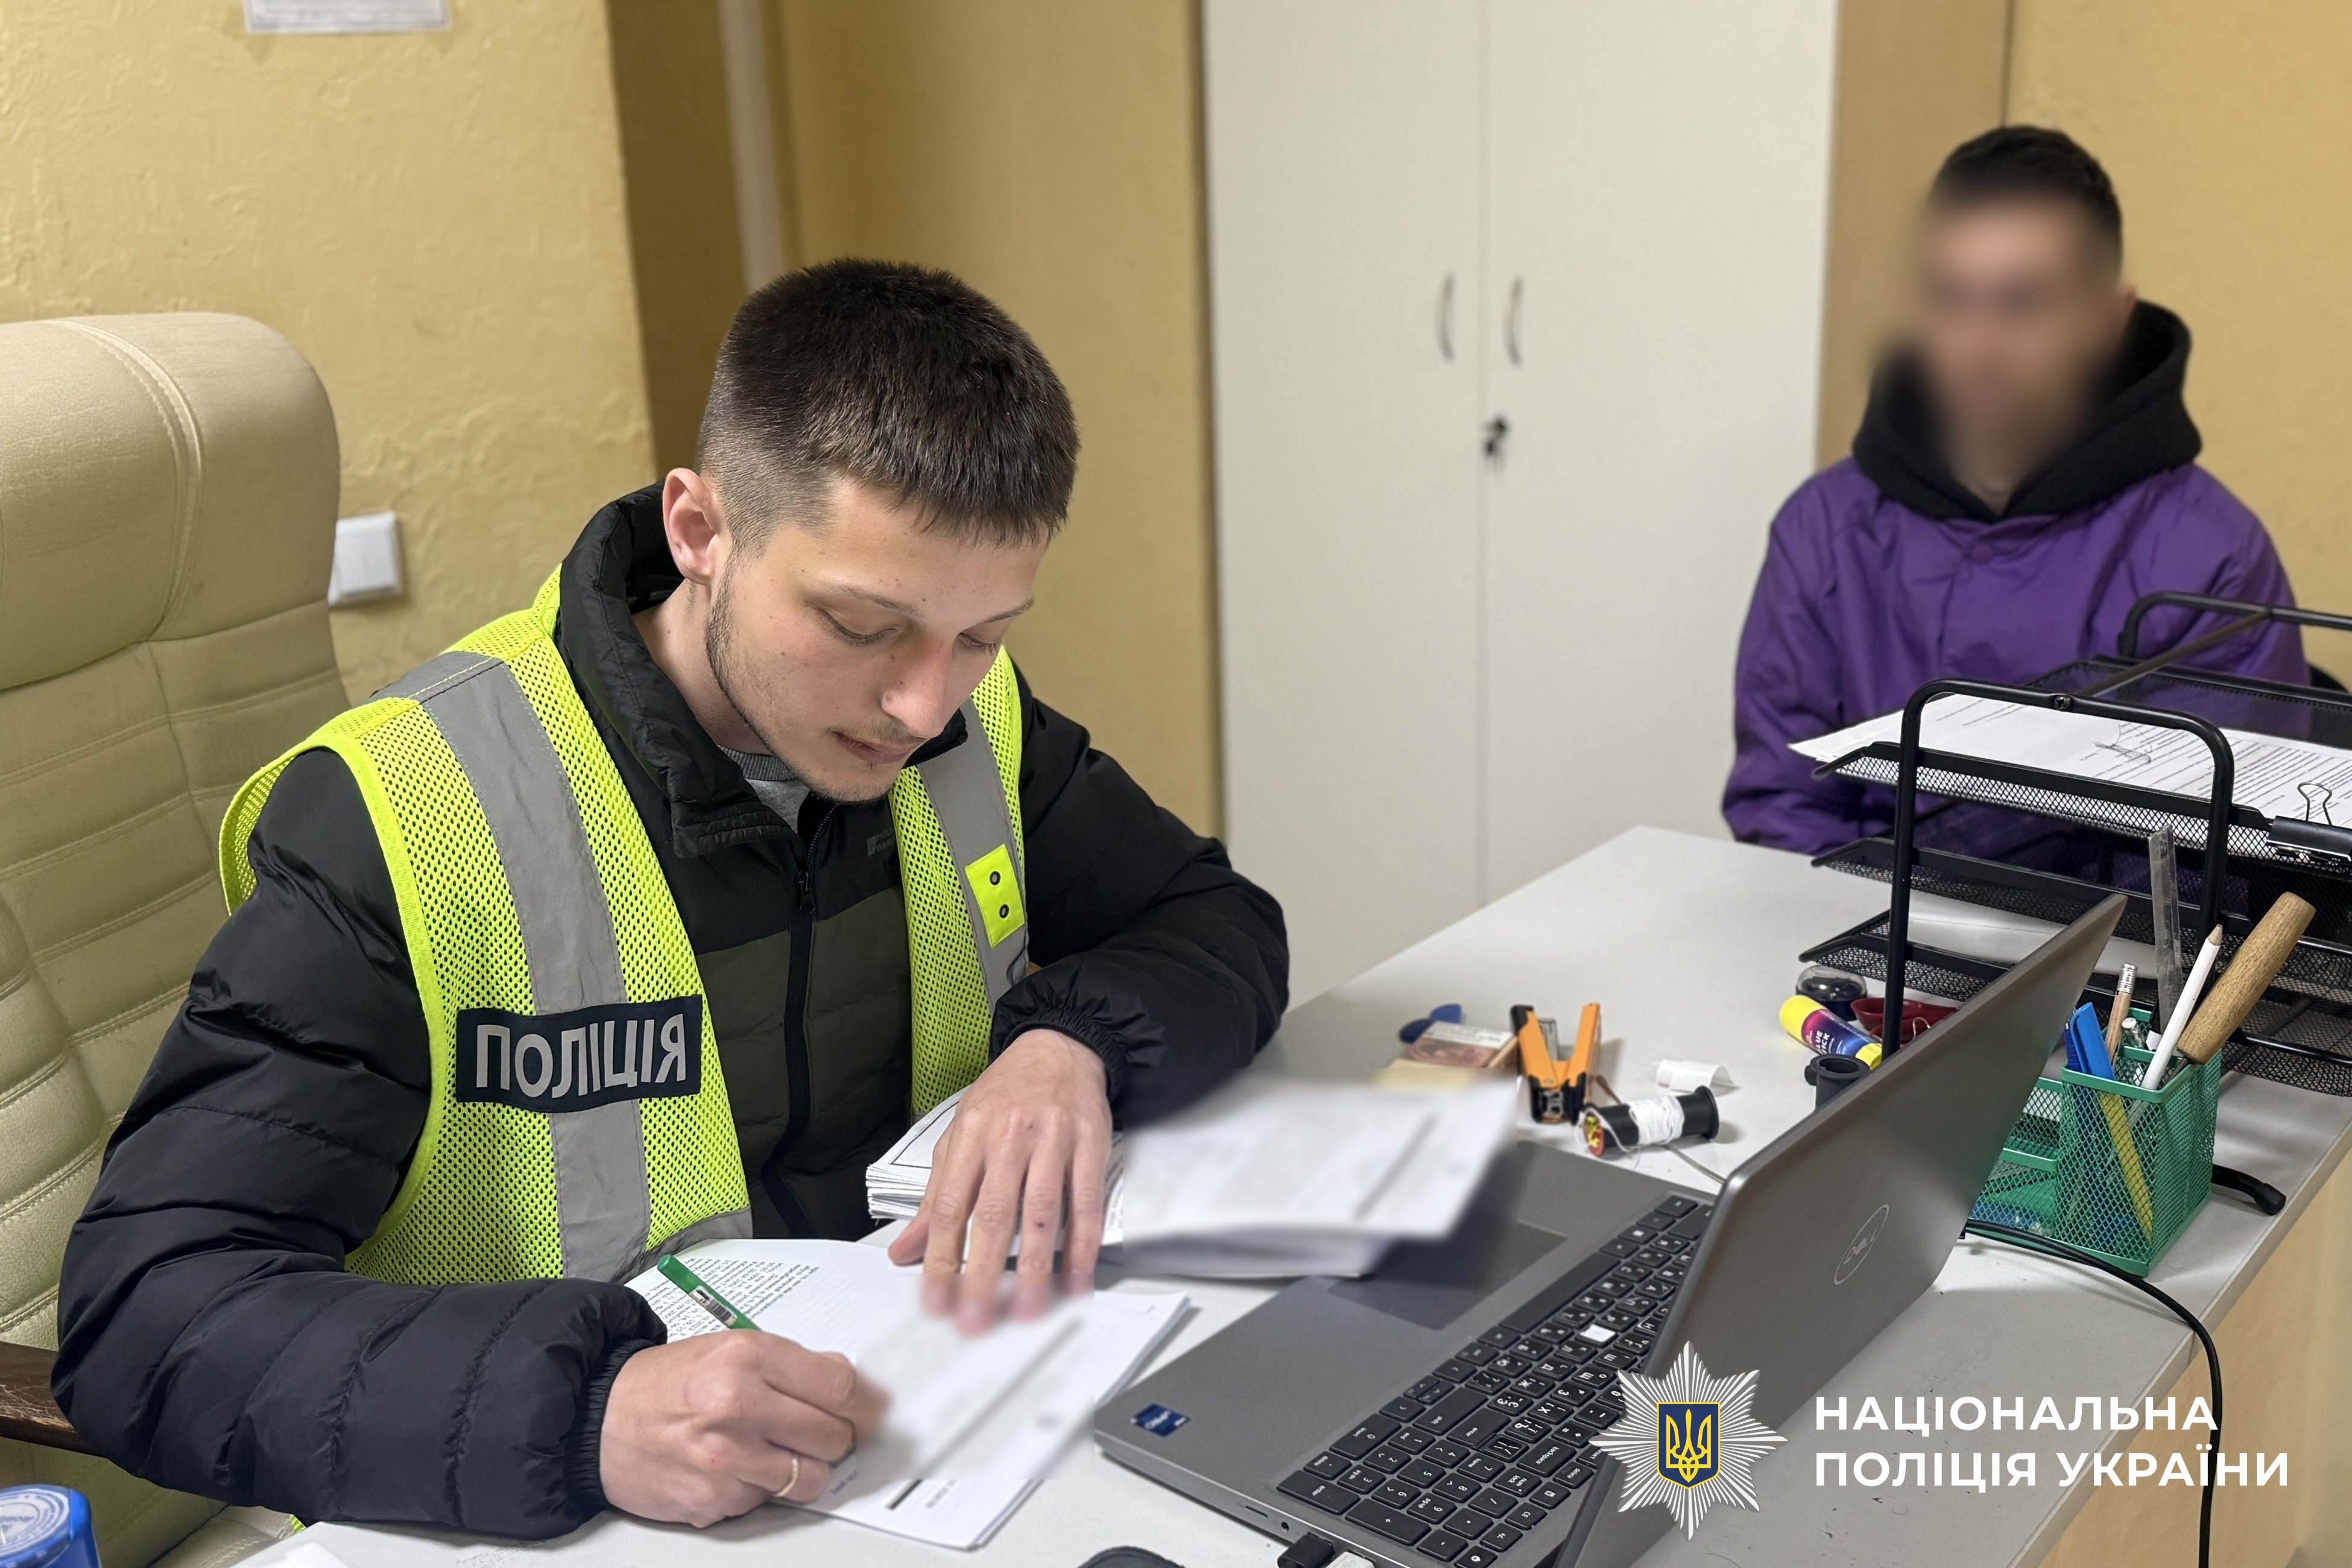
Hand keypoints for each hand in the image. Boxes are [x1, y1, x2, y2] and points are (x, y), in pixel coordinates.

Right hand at [598, 1332, 882, 1527]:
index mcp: (746, 1358)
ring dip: (805, 1469)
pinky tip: (739, 1468)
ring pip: (811, 1478)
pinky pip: (768, 1502)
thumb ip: (790, 1363)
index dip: (863, 1401)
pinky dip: (762, 1489)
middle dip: (835, 1435)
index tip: (870, 1408)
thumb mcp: (729, 1347)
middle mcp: (737, 1406)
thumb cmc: (664, 1383)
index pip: (840, 1386)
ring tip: (779, 1451)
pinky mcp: (714, 1500)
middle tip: (820, 1429)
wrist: (599, 1421)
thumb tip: (846, 1381)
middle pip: (834, 1434)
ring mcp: (726, 1459)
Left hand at [886, 1028, 1112, 1328]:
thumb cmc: (1006, 1096)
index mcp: (970, 1138)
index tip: (935, 1301)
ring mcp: (1052, 1141)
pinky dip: (1083, 1243)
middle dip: (982, 1273)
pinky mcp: (1090, 1145)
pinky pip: (1086, 1201)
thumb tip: (904, 1249)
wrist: (1057, 1048)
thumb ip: (935, 1196)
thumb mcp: (959, 1135)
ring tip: (1028, 1309)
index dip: (940, 1257)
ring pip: (1041, 1213)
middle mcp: (1009, 1138)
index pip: (949, 1207)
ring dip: (1036, 1267)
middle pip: (993, 1215)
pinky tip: (1077, 1276)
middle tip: (976, 1318)